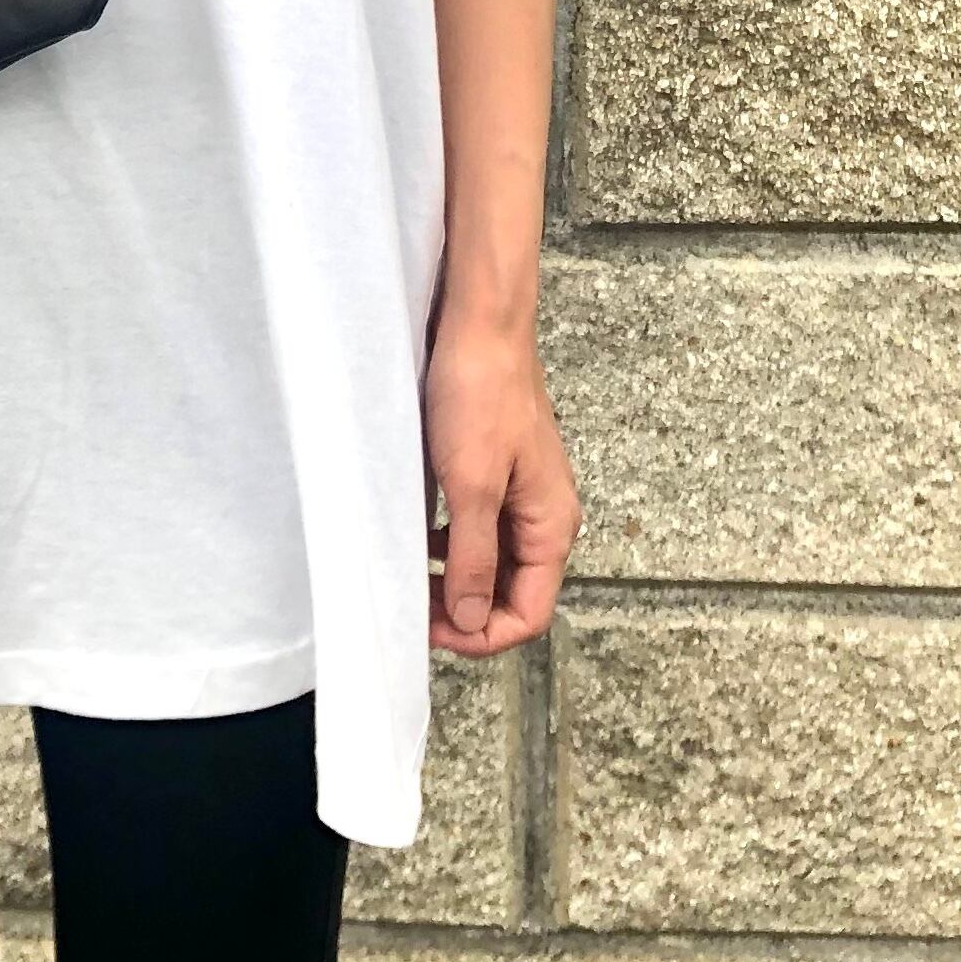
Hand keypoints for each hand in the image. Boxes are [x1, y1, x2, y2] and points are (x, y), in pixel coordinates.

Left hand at [423, 312, 580, 654]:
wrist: (480, 326)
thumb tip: (470, 621)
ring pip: (490, 562)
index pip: (528, 614)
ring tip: (409, 578)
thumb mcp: (472, 485)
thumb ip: (473, 558)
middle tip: (411, 608)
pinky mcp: (496, 471)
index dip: (480, 635)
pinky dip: (449, 545)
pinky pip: (477, 529)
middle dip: (463, 611)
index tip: (429, 631)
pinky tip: (419, 538)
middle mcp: (543, 516)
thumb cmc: (481, 395)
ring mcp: (521, 494)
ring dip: (453, 580)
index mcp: (550, 527)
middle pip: (510, 593)